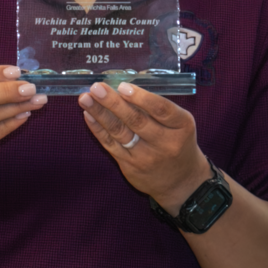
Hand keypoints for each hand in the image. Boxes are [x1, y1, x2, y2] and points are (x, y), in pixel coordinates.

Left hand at [80, 81, 210, 207]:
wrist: (180, 181)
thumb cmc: (178, 143)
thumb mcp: (180, 124)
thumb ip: (157, 109)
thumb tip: (123, 88)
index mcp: (182, 127)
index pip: (162, 110)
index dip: (142, 98)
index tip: (123, 86)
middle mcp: (165, 143)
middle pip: (137, 120)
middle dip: (114, 103)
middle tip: (97, 88)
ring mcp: (146, 157)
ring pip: (120, 132)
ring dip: (100, 113)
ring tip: (85, 98)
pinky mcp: (130, 166)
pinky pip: (111, 145)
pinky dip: (98, 129)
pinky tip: (89, 115)